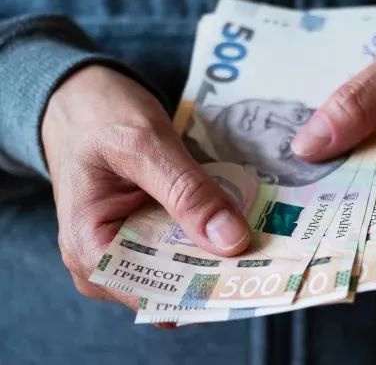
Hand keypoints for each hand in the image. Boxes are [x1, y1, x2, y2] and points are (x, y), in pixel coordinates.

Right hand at [42, 66, 250, 310]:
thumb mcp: (144, 145)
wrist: (83, 97)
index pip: (157, 295)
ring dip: (222, 253)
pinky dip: (211, 235)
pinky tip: (242, 222)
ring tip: (268, 238)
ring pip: (185, 267)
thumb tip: (232, 242)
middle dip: (222, 271)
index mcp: (90, 251)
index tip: (256, 274)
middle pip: (175, 286)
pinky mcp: (146, 234)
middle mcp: (106, 264)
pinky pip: (184, 245)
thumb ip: (186, 193)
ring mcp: (127, 251)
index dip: (207, 290)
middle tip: (276, 253)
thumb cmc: (99, 116)